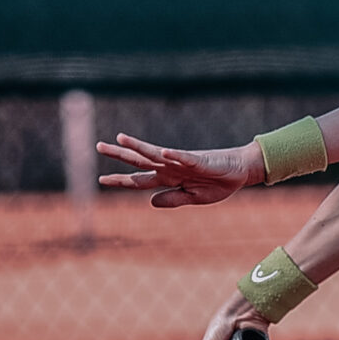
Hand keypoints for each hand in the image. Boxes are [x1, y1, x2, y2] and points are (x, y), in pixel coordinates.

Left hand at [98, 133, 264, 207]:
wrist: (240, 172)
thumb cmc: (218, 183)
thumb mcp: (193, 198)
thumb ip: (173, 200)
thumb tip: (151, 202)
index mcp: (169, 179)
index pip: (139, 180)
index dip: (121, 180)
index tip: (101, 179)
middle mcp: (170, 168)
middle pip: (140, 161)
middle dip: (119, 154)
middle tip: (98, 146)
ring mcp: (182, 162)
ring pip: (156, 154)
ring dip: (138, 146)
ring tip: (121, 138)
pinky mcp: (198, 160)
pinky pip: (184, 158)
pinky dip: (174, 155)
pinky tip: (163, 152)